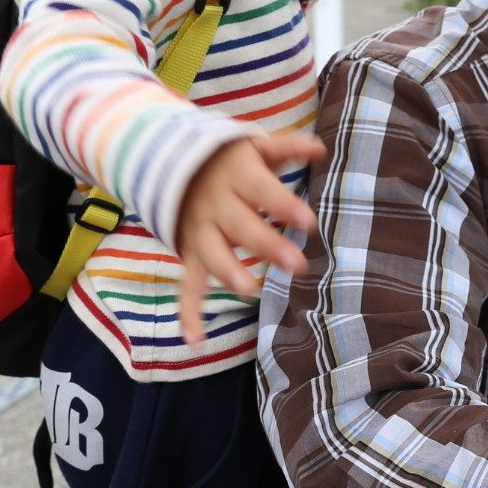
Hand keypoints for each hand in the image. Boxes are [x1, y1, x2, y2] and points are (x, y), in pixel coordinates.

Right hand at [172, 131, 324, 344]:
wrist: (168, 161)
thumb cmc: (229, 159)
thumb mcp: (254, 146)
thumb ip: (285, 147)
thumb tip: (320, 147)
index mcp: (237, 175)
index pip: (263, 190)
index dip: (284, 205)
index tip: (309, 221)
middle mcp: (217, 205)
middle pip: (241, 226)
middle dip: (266, 246)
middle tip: (297, 264)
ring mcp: (200, 230)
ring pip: (212, 253)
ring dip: (228, 272)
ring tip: (250, 290)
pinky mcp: (190, 253)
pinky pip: (187, 283)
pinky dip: (189, 312)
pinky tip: (197, 341)